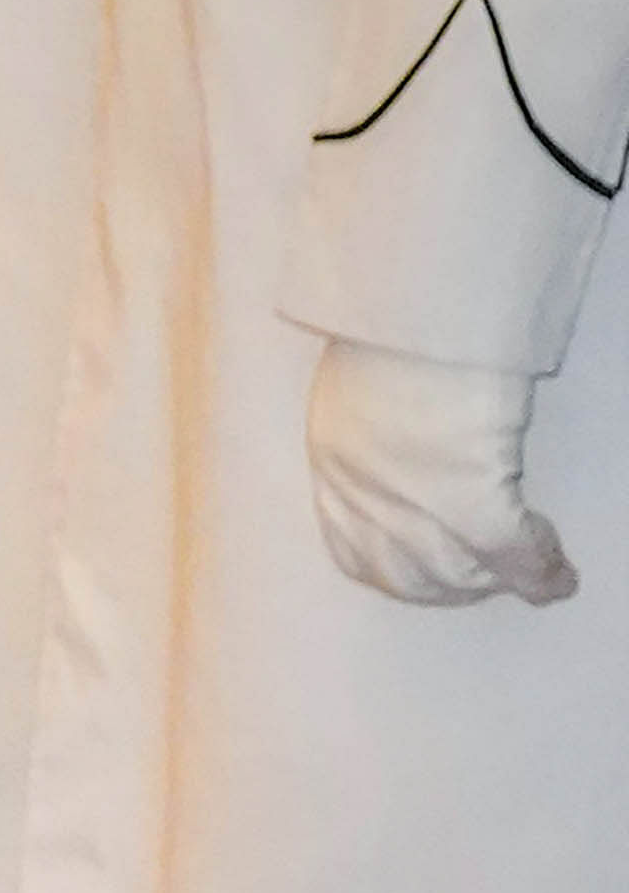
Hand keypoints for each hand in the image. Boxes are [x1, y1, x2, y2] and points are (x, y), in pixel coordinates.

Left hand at [306, 337, 576, 605]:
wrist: (420, 307)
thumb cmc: (396, 326)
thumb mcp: (365, 381)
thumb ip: (379, 427)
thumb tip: (416, 449)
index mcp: (334, 459)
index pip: (351, 545)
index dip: (393, 569)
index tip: (428, 573)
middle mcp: (363, 491)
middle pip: (403, 573)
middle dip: (447, 585)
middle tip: (488, 580)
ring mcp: (412, 502)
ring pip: (455, 573)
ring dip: (494, 580)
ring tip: (527, 573)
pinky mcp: (469, 501)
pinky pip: (509, 555)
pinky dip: (539, 570)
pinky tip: (559, 574)